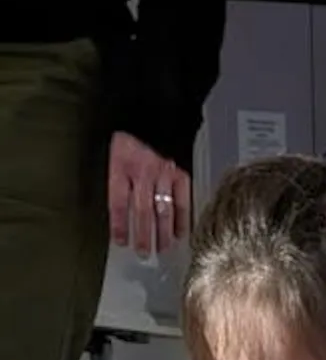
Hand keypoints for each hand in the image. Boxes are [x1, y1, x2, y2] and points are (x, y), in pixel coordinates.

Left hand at [108, 132, 190, 256]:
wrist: (155, 106)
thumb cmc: (127, 128)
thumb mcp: (108, 146)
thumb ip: (110, 172)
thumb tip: (109, 200)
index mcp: (122, 165)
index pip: (119, 202)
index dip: (120, 224)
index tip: (120, 241)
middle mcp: (144, 173)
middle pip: (143, 211)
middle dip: (144, 234)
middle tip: (144, 253)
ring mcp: (165, 174)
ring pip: (164, 209)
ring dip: (163, 232)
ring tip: (162, 248)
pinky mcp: (182, 172)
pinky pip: (183, 200)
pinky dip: (183, 218)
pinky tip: (181, 233)